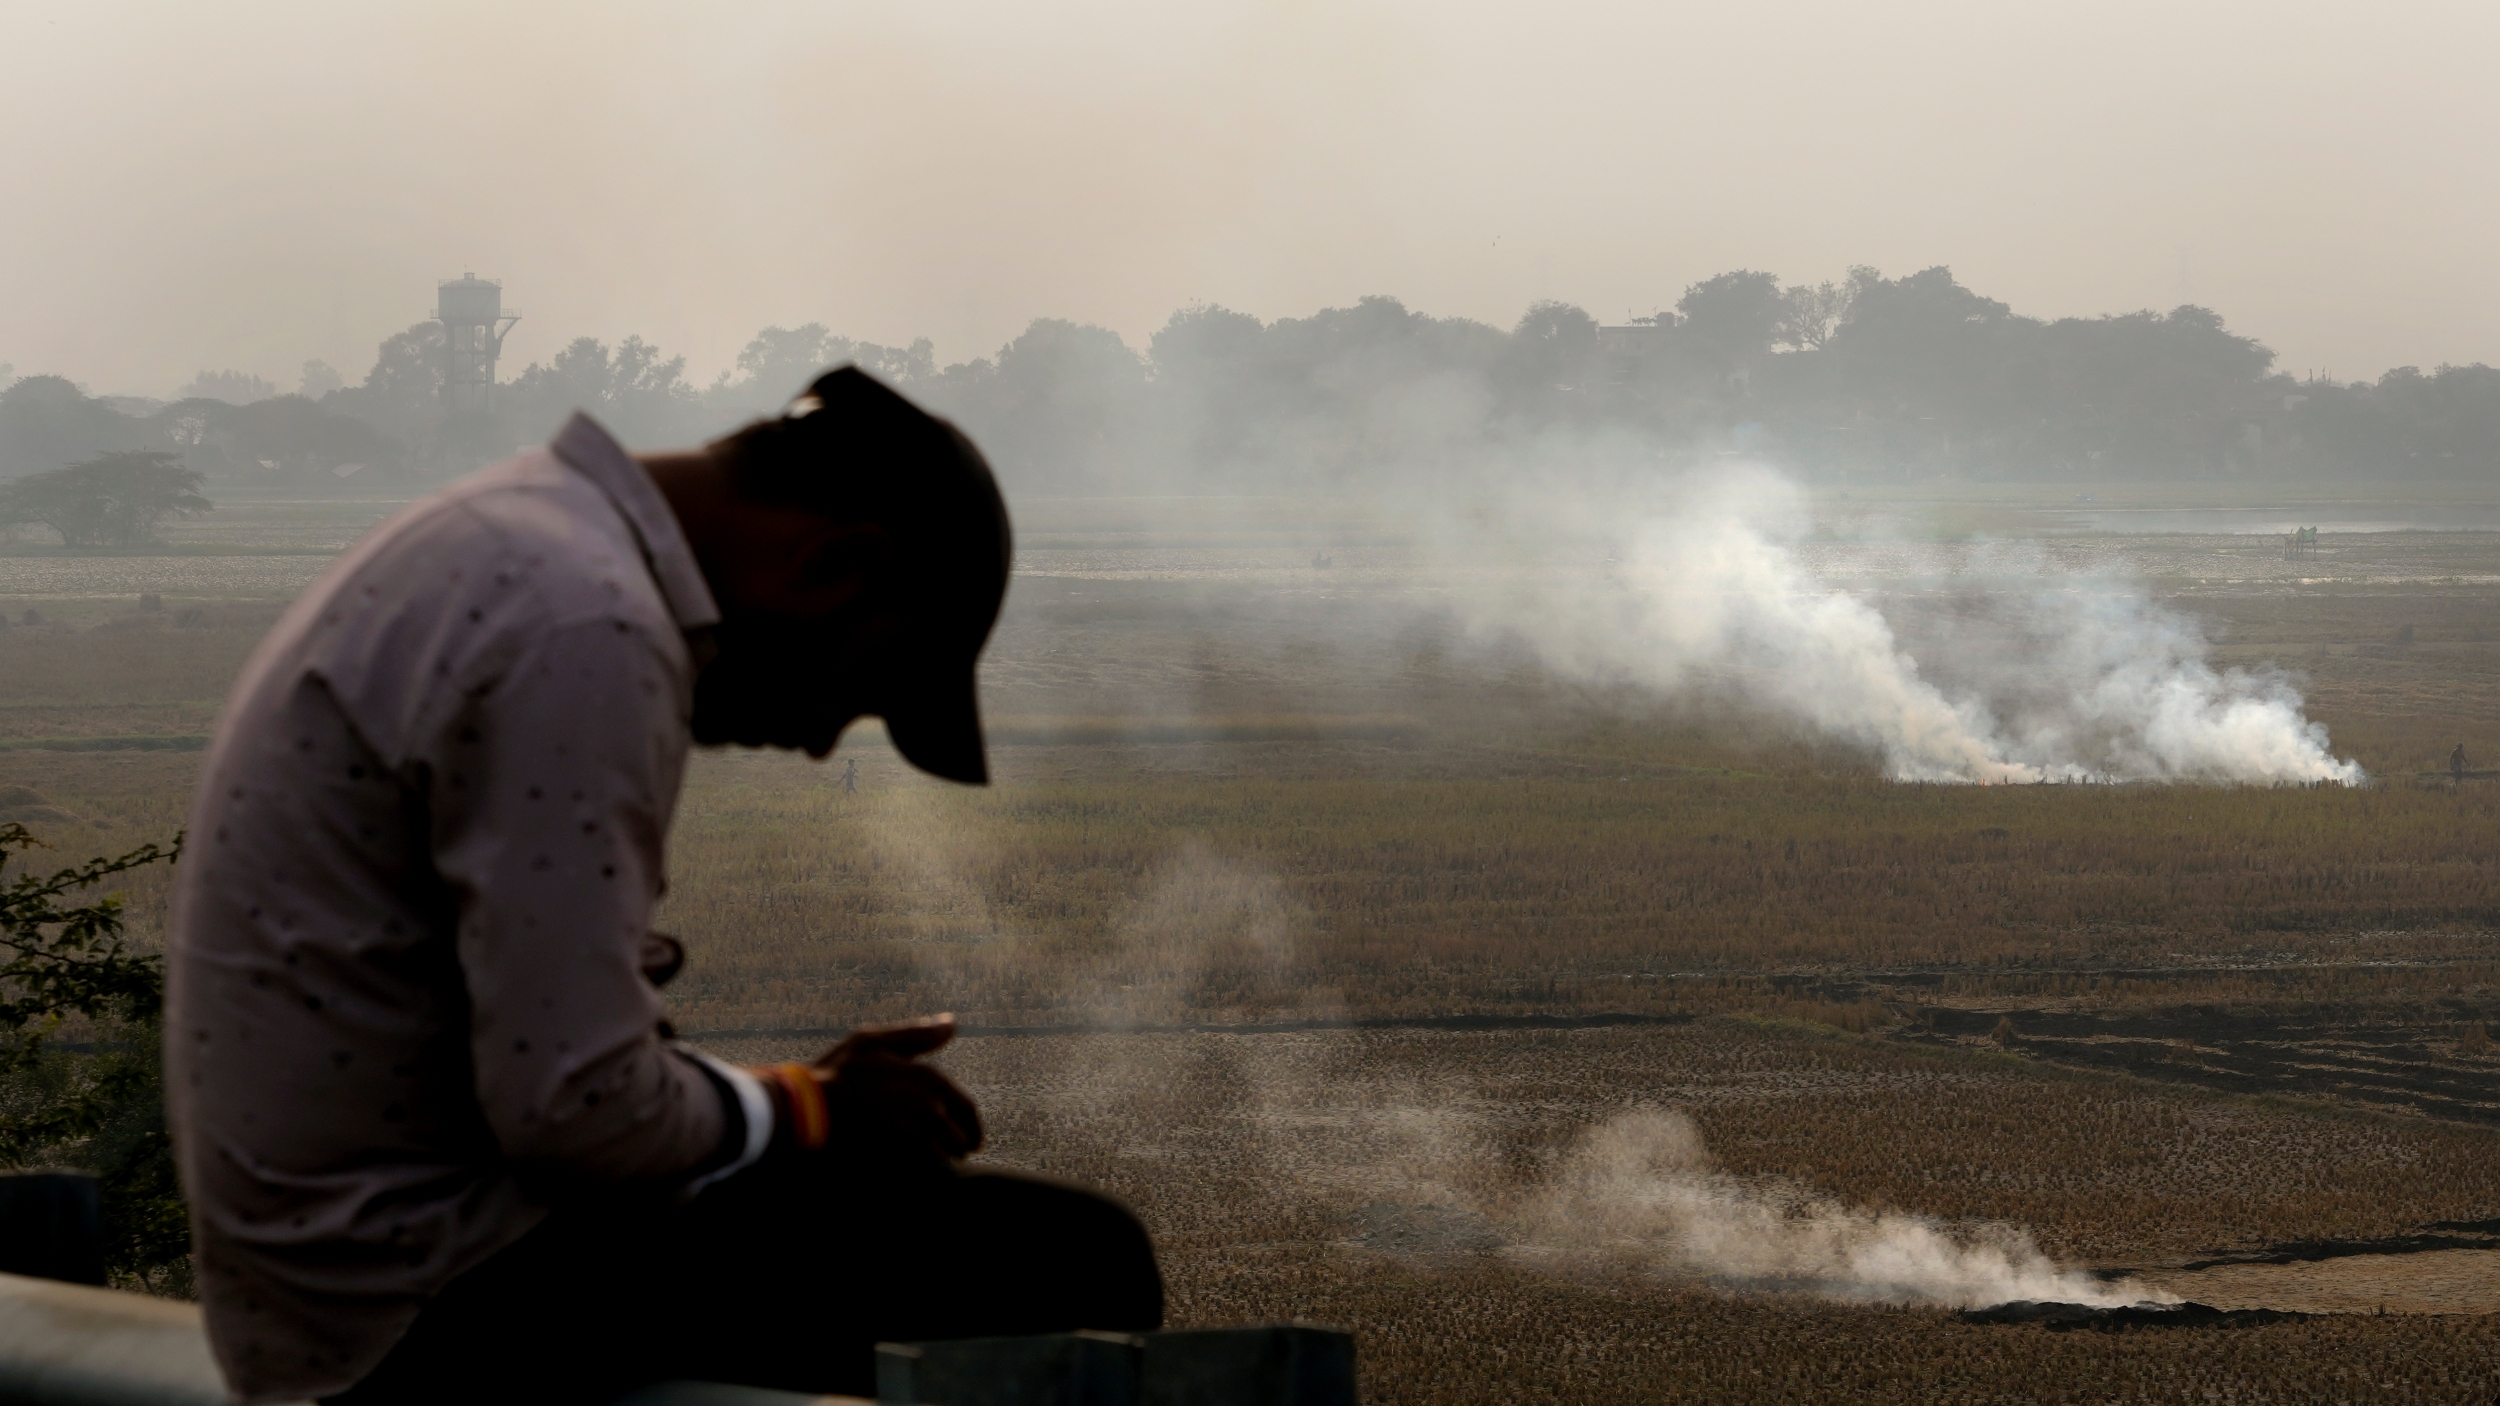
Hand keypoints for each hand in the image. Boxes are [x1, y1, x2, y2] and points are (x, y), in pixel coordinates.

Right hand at [808, 1013, 982, 1163]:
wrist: (807, 1109)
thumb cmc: (838, 1072)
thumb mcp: (875, 1041)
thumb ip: (918, 1036)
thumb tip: (952, 1024)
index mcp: (929, 1079)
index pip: (967, 1109)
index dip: (971, 1125)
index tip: (971, 1137)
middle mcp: (930, 1108)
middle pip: (960, 1138)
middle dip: (961, 1146)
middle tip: (960, 1154)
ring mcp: (915, 1135)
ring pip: (944, 1157)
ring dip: (945, 1161)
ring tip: (939, 1164)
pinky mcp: (898, 1160)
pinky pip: (924, 1172)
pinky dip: (926, 1173)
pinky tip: (916, 1174)